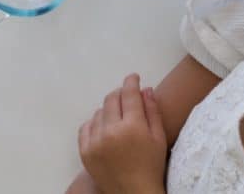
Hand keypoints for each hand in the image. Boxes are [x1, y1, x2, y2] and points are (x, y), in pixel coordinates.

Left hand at [78, 74, 167, 193]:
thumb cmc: (151, 166)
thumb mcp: (158, 138)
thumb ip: (152, 111)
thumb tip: (145, 88)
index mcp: (132, 126)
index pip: (129, 93)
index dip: (131, 82)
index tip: (133, 77)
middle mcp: (111, 131)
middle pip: (111, 99)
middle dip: (120, 94)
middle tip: (127, 97)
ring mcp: (95, 141)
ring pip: (99, 112)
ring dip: (109, 110)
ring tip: (118, 119)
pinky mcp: (84, 151)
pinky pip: (86, 126)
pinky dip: (95, 123)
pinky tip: (104, 128)